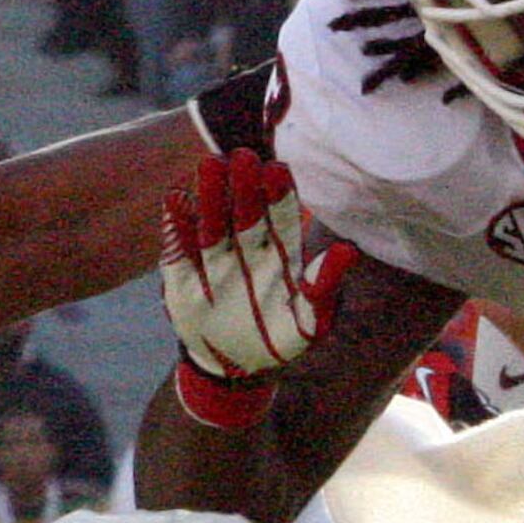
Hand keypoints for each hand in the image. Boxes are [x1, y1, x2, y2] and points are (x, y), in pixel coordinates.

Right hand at [160, 148, 331, 422]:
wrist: (235, 367)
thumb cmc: (281, 340)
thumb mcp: (311, 321)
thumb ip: (325, 286)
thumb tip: (349, 250)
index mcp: (280, 254)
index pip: (282, 218)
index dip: (280, 195)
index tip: (278, 169)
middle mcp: (247, 248)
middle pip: (247, 212)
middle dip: (245, 185)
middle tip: (244, 155)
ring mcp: (215, 258)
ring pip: (214, 221)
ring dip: (211, 194)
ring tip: (210, 164)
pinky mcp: (184, 273)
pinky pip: (180, 247)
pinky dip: (176, 225)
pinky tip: (174, 199)